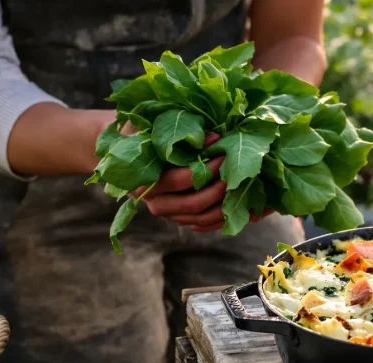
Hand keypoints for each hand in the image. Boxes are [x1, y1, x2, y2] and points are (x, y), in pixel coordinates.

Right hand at [132, 133, 273, 231]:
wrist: (132, 155)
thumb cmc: (146, 135)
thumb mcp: (156, 127)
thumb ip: (180, 132)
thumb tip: (215, 138)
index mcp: (145, 180)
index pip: (181, 180)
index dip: (206, 168)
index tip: (223, 154)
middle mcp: (155, 202)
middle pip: (194, 204)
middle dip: (219, 189)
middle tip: (235, 172)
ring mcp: (168, 213)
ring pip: (201, 219)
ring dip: (224, 206)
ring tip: (239, 188)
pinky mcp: (179, 218)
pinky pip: (204, 224)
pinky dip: (222, 217)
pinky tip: (237, 204)